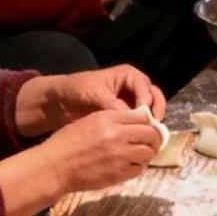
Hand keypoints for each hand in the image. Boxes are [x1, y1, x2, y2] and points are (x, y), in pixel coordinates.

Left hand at [17, 66, 165, 136]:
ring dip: (150, 123)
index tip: (143, 116)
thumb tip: (130, 115)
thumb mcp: (94, 93)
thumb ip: (112, 103)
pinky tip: (137, 140)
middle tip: (152, 127)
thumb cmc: (76, 89)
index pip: (145, 87)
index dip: (147, 101)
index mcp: (128, 76)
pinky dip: (141, 130)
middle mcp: (133, 88)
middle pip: (154, 98)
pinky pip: (139, 122)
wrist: (60, 101)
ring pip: (150, 111)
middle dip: (155, 111)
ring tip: (146, 136)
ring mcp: (131, 103)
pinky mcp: (125, 116)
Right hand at [42, 105, 162, 195]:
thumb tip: (134, 123)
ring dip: (147, 153)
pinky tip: (130, 165)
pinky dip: (138, 167)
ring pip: (149, 153)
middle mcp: (118, 135)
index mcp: (109, 119)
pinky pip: (139, 169)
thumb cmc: (67, 143)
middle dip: (153, 138)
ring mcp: (120, 156)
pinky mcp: (119, 174)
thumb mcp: (89, 121)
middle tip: (150, 142)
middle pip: (150, 134)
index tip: (147, 127)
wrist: (55, 167)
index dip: (148, 123)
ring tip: (140, 154)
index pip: (142, 117)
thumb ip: (113, 120)